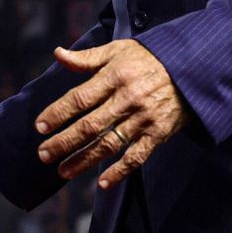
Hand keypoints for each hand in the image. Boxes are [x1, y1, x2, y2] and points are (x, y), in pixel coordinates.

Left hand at [35, 40, 190, 189]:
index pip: (80, 98)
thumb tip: (57, 54)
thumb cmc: (149, 57)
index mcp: (115, 76)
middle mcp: (127, 99)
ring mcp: (143, 118)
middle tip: (44, 154)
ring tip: (63, 171)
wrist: (192, 68)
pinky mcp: (158, 133)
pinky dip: (120, 171)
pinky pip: (137, 156)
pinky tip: (103, 183)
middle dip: (64, 142)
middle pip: (90, 125)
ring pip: (109, 144)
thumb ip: (87, 57)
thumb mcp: (118, 49)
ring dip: (84, 160)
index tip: (40, 126)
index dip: (58, 113)